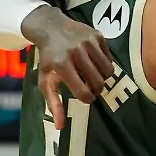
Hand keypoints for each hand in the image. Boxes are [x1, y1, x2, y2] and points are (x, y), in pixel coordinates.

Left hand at [22, 7, 114, 128]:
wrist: (50, 27)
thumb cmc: (48, 59)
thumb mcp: (45, 81)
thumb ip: (53, 104)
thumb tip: (59, 127)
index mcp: (62, 65)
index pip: (83, 92)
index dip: (87, 98)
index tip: (85, 96)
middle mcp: (76, 52)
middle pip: (99, 83)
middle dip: (96, 89)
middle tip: (89, 86)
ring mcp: (88, 43)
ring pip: (108, 71)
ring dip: (102, 78)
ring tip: (92, 75)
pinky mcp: (97, 36)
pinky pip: (109, 58)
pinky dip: (104, 64)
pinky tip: (92, 61)